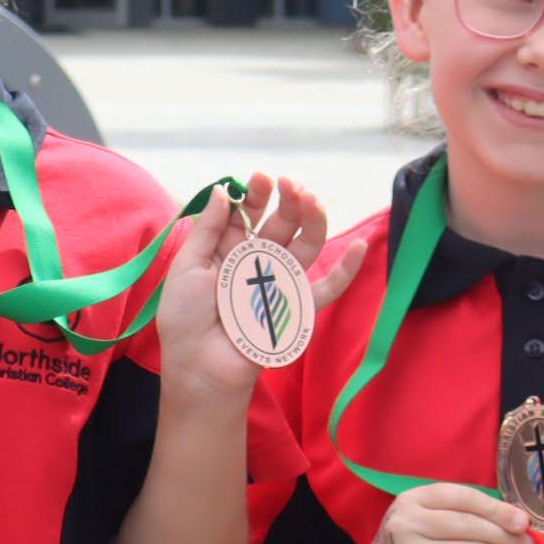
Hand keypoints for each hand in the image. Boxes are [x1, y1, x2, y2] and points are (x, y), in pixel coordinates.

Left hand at [155, 173, 370, 403]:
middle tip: (289, 184)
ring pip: (305, 246)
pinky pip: (328, 288)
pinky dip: (346, 270)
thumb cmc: (185, 317)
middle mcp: (257, 263)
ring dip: (313, 221)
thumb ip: (208, 229)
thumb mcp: (188, 265)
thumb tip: (225, 191)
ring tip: (311, 199)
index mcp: (229, 251)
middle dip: (287, 202)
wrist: (199, 365)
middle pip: (281, 225)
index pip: (250, 215)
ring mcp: (279, 283)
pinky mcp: (298, 308)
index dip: (257, 195)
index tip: (260, 178)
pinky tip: (358, 248)